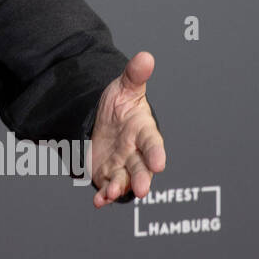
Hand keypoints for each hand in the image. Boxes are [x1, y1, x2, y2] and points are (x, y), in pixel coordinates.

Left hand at [89, 51, 165, 207]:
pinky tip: (98, 201)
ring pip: (124, 180)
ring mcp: (122, 165)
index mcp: (142, 130)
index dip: (155, 152)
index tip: (159, 162)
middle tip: (143, 189)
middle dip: (142, 178)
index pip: (151, 141)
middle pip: (141, 167)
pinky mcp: (107, 174)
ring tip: (112, 193)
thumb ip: (134, 75)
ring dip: (120, 188)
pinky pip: (107, 187)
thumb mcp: (124, 88)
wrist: (98, 118)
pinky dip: (104, 195)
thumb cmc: (119, 105)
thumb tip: (145, 56)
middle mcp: (135, 151)